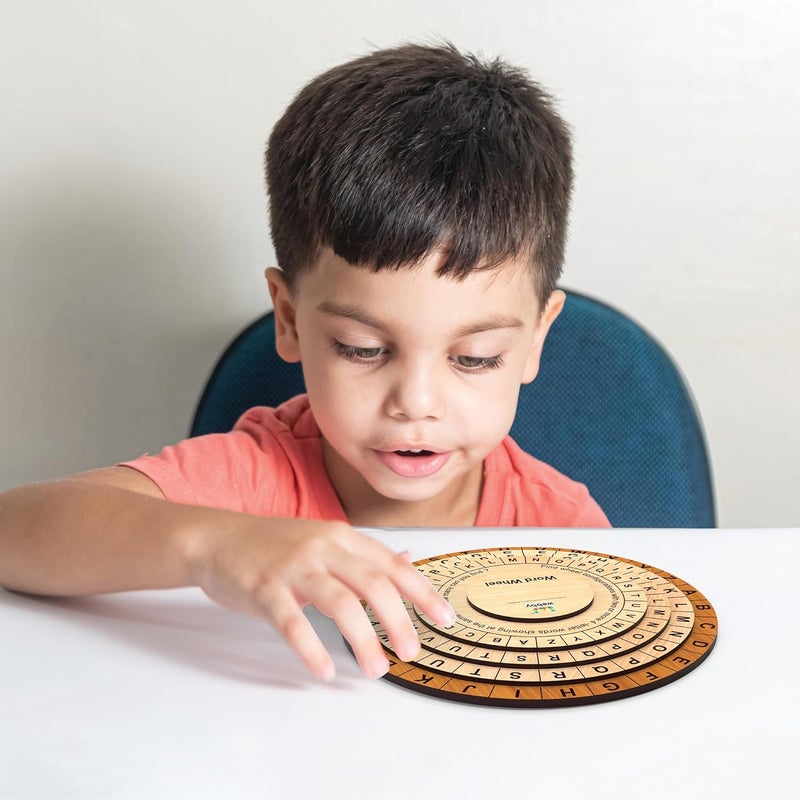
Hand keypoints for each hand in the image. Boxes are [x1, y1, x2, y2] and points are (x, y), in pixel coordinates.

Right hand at [188, 516, 455, 679]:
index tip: (445, 618)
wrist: (217, 538)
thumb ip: (365, 555)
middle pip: (373, 583)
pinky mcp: (264, 588)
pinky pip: (292, 621)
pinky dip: (311, 648)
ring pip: (339, 602)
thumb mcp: (324, 541)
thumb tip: (408, 558)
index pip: (392, 564)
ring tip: (376, 669)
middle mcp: (323, 547)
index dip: (422, 592)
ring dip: (363, 639)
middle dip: (398, 620)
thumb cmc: (274, 545)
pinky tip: (324, 671)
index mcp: (342, 537)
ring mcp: (294, 566)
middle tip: (411, 651)